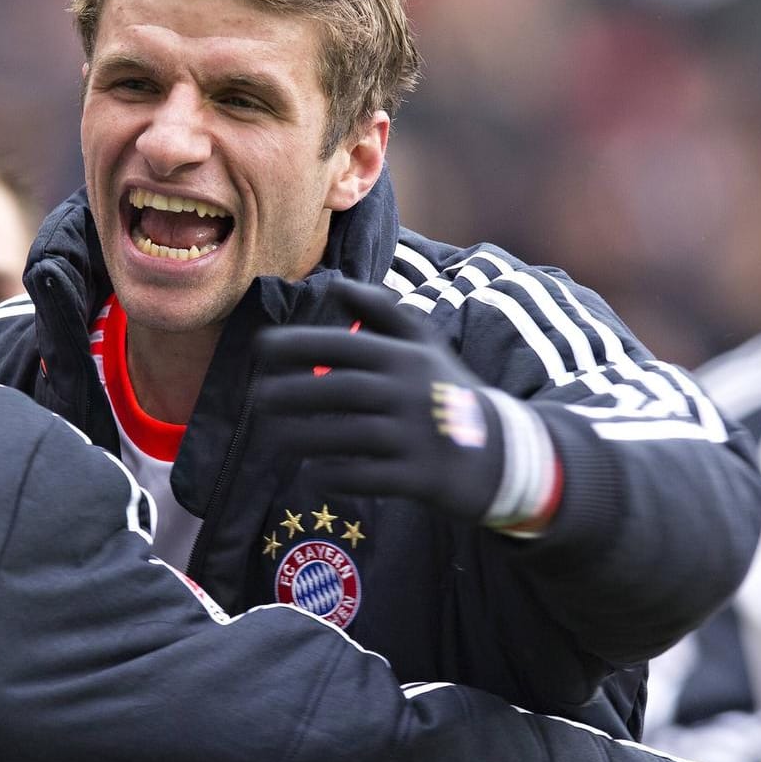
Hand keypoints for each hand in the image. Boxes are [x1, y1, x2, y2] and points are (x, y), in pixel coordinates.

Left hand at [254, 280, 556, 529]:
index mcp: (406, 358)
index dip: (299, 344)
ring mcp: (417, 436)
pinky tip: (312, 473)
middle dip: (293, 393)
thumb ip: (382, 312)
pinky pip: (369, 477)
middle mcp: (410, 393)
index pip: (344, 345)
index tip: (260, 347)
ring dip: (304, 437)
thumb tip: (336, 284)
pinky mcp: (421, 476)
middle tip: (257, 398)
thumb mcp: (425, 346)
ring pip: (350, 435)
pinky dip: (337, 477)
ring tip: (272, 437)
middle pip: (341, 390)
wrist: (503, 452)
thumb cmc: (448, 392)